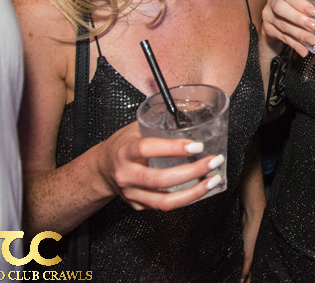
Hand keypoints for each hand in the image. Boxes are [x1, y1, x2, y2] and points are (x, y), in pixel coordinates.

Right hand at [97, 122, 222, 210]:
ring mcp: (132, 193)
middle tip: (213, 162)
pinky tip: (200, 190)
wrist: (101, 169)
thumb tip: (194, 109)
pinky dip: (185, 199)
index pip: (148, 149)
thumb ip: (159, 123)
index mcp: (125, 151)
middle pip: (161, 179)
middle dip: (192, 172)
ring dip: (194, 192)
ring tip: (213, 181)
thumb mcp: (135, 129)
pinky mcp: (138, 205)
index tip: (197, 146)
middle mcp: (127, 175)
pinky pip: (164, 206)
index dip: (174, 148)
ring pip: (164, 201)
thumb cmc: (123, 146)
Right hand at [262, 0, 314, 56]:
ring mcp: (268, 16)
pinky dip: (295, 45)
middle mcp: (273, 1)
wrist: (277, 15)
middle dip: (298, 19)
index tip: (314, 12)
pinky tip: (303, 50)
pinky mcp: (268, 29)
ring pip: (283, 26)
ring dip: (299, 34)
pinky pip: (283, 38)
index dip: (301, 3)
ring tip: (312, 40)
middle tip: (314, 27)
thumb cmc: (296, 4)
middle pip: (281, 9)